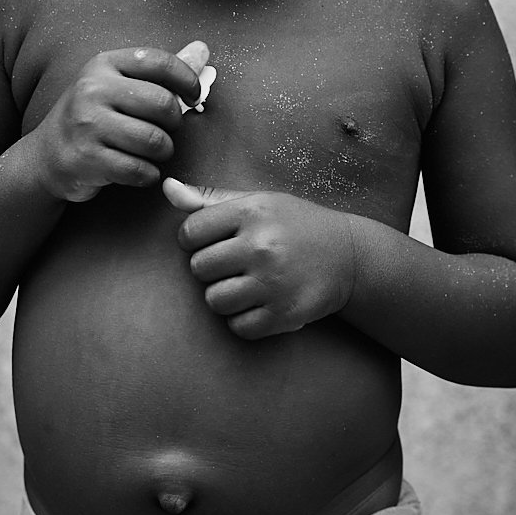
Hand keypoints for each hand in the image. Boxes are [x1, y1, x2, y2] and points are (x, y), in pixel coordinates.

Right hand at [29, 47, 202, 201]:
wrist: (46, 155)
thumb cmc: (92, 116)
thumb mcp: (118, 84)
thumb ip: (160, 71)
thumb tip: (203, 49)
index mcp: (105, 64)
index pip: (160, 62)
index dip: (187, 81)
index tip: (194, 98)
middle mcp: (93, 89)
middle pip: (163, 104)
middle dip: (174, 123)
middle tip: (166, 131)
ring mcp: (87, 124)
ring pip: (154, 140)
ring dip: (163, 152)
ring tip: (154, 152)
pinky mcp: (86, 158)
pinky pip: (138, 169)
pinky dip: (148, 174)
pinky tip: (141, 171)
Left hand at [163, 179, 355, 338]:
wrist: (348, 256)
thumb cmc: (293, 224)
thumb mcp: (257, 202)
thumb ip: (209, 199)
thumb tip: (166, 187)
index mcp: (252, 212)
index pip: (190, 232)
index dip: (194, 239)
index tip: (212, 241)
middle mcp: (261, 246)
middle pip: (199, 268)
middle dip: (211, 268)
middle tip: (234, 263)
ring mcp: (273, 283)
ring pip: (215, 301)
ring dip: (225, 296)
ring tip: (246, 284)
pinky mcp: (284, 315)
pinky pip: (238, 327)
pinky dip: (244, 320)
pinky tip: (260, 302)